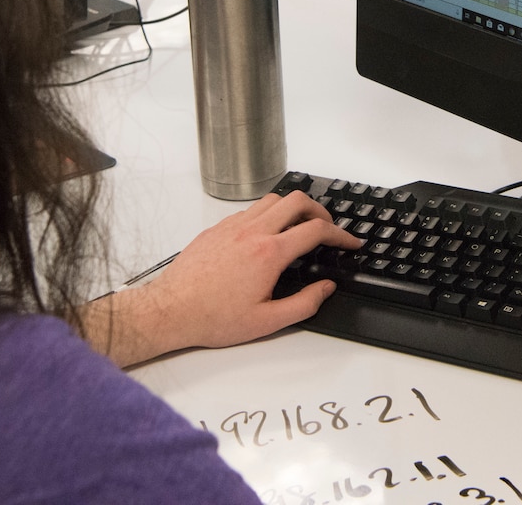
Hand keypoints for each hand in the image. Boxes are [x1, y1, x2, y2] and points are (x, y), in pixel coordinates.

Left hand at [81, 191, 362, 367]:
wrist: (171, 310)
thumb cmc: (213, 317)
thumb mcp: (267, 322)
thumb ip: (304, 304)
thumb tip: (326, 288)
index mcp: (270, 253)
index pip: (316, 231)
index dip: (341, 234)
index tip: (350, 242)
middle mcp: (253, 231)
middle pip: (297, 200)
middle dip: (321, 211)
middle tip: (328, 229)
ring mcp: (233, 226)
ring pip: (273, 199)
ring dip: (294, 208)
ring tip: (301, 227)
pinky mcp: (217, 228)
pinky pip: (250, 209)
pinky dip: (268, 213)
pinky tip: (268, 233)